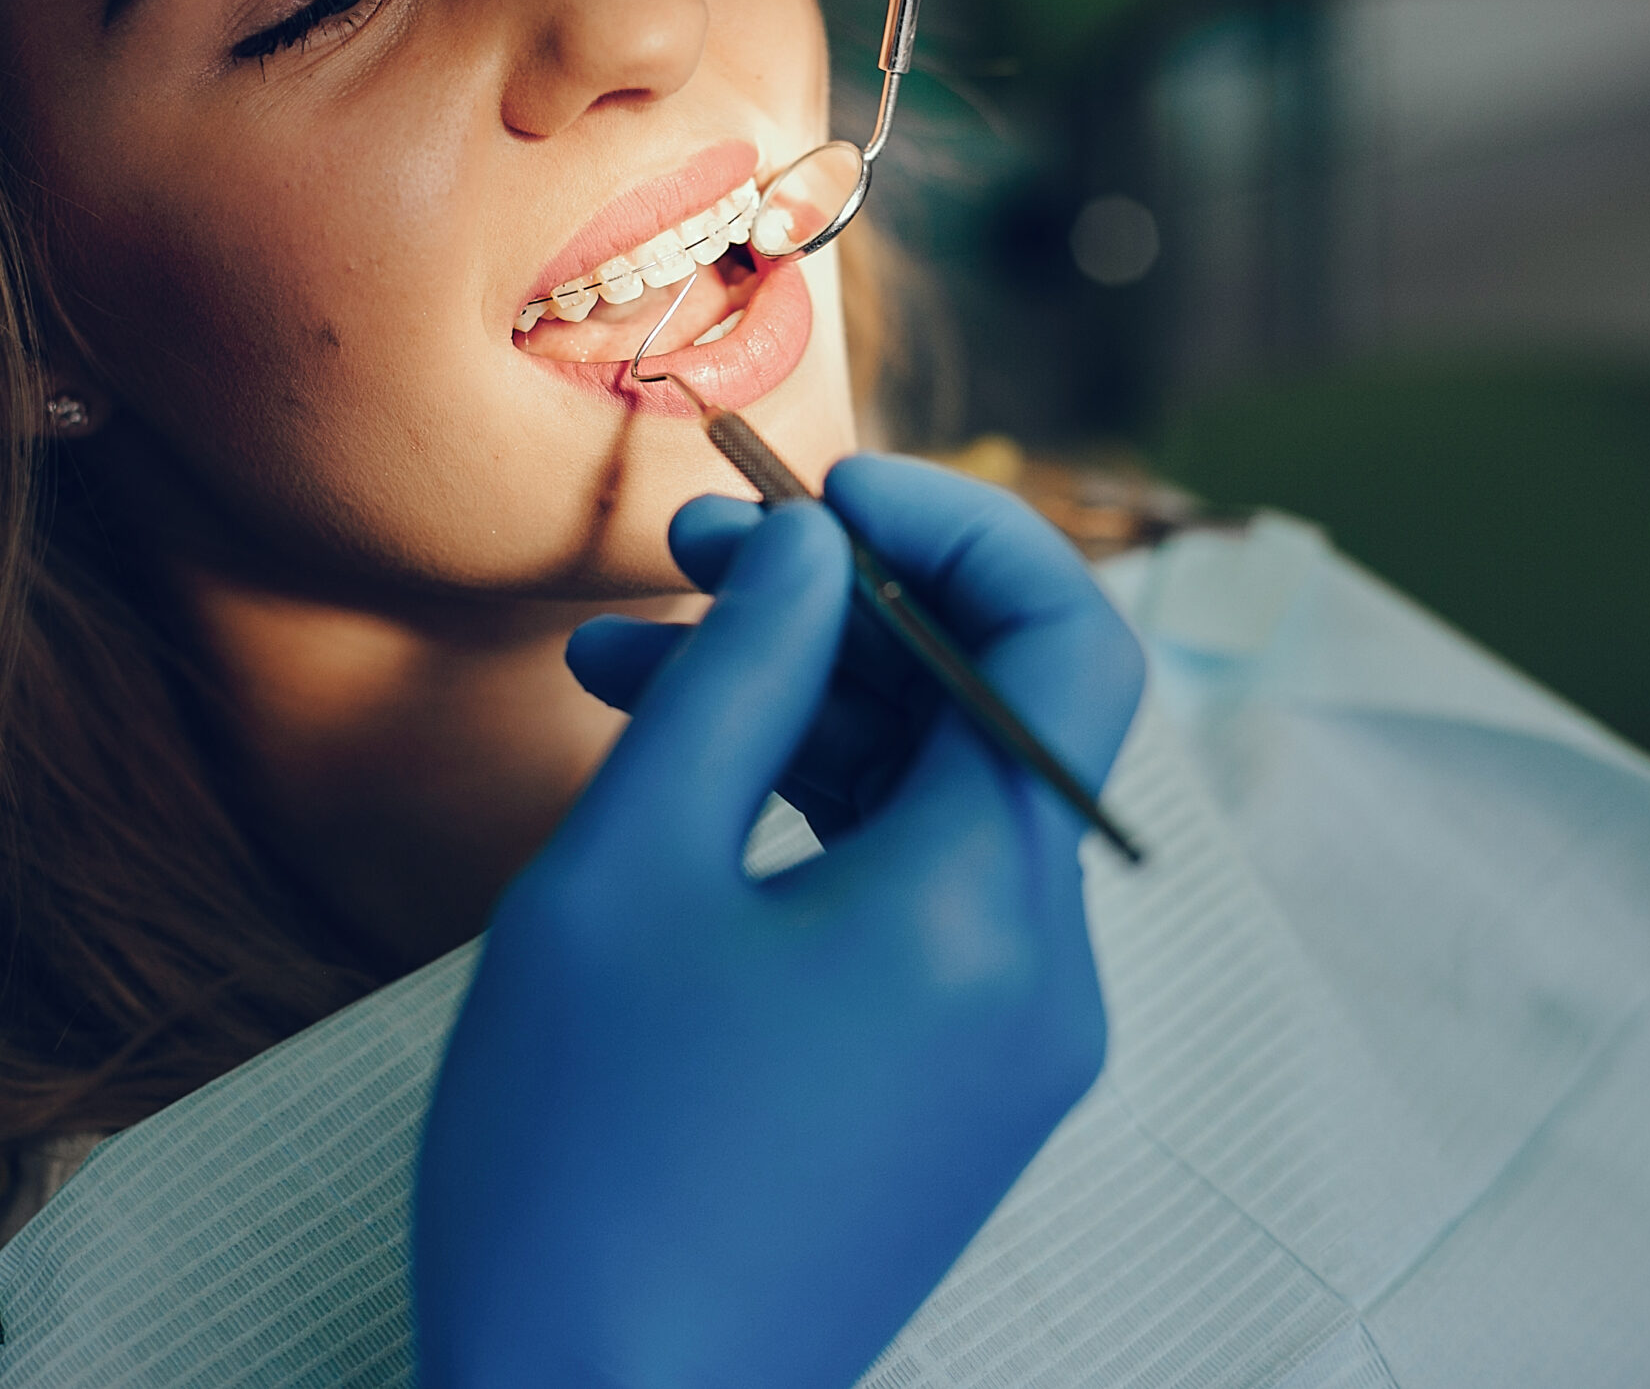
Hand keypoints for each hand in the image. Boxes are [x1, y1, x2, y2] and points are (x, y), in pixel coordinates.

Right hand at [414, 455, 1144, 1388]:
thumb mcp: (626, 878)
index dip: (955, 528)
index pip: (1064, 644)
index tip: (816, 489)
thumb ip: (740, 681)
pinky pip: (907, 909)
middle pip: (989, 718)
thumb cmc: (585, 1161)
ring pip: (934, 810)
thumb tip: (816, 545)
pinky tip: (674, 791)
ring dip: (803, 716)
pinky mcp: (945, 1097)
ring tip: (623, 666)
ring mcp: (1001, 1048)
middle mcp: (1037, 975)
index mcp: (989, 910)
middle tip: (684, 556)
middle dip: (842, 613)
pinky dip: (811, 828)